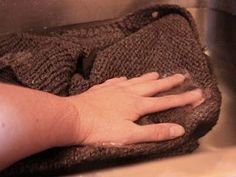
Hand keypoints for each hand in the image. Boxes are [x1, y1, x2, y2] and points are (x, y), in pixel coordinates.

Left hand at [65, 72, 203, 145]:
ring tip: (157, 73)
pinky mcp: (102, 89)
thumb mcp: (129, 135)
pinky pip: (116, 81)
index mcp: (136, 104)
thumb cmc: (100, 129)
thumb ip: (154, 132)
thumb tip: (178, 129)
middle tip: (180, 75)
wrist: (73, 118)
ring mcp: (114, 89)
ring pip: (135, 80)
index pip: (165, 101)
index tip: (196, 93)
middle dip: (168, 82)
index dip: (183, 98)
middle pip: (152, 86)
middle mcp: (127, 93)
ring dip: (148, 77)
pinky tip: (124, 77)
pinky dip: (124, 79)